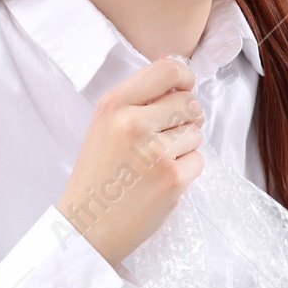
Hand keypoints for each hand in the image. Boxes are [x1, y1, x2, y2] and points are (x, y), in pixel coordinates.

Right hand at [57, 58, 204, 266]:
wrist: (88, 225)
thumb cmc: (100, 174)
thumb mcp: (106, 125)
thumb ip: (140, 98)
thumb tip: (174, 63)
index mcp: (114, 105)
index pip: (168, 70)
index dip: (185, 77)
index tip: (183, 90)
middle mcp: (133, 123)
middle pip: (189, 103)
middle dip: (188, 118)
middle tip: (167, 136)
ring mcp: (155, 152)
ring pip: (196, 133)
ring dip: (185, 147)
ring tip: (155, 163)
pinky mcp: (173, 178)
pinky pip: (199, 160)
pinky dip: (186, 171)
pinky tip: (160, 181)